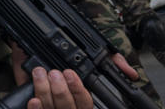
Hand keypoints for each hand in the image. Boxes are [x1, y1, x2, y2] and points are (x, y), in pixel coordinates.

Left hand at [14, 52, 136, 108]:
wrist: (41, 61)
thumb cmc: (71, 65)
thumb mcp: (94, 60)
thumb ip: (114, 62)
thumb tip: (131, 74)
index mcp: (83, 102)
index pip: (85, 103)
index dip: (77, 90)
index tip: (69, 74)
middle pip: (68, 108)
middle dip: (60, 91)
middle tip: (54, 73)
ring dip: (44, 92)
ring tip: (39, 73)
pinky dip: (35, 108)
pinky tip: (33, 99)